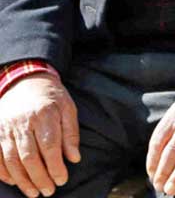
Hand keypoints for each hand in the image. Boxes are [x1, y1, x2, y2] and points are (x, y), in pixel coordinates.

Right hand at [0, 75, 79, 197]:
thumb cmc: (51, 97)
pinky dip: (3, 172)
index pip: (50, 146)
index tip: (62, 179)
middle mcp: (22, 122)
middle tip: (48, 191)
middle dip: (39, 178)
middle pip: (29, 156)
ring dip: (22, 180)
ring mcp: (5, 128)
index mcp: (44, 114)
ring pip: (11, 160)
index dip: (55, 166)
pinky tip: (15, 182)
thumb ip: (71, 134)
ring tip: (34, 192)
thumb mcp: (68, 109)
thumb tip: (74, 158)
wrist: (25, 82)